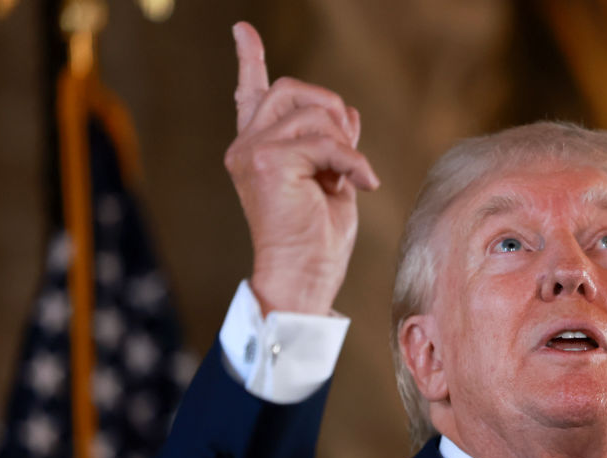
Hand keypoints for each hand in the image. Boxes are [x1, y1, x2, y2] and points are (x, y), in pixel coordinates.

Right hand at [224, 21, 379, 314]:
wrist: (303, 278)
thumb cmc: (318, 241)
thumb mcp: (331, 181)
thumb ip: (331, 145)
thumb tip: (347, 112)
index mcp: (257, 151)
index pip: (251, 94)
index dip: (250, 60)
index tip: (243, 30)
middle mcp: (246, 147)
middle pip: (293, 90)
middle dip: (333, 110)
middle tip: (349, 151)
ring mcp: (252, 152)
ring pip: (314, 114)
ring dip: (346, 144)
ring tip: (351, 177)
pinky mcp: (268, 162)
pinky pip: (327, 141)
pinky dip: (353, 161)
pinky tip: (362, 184)